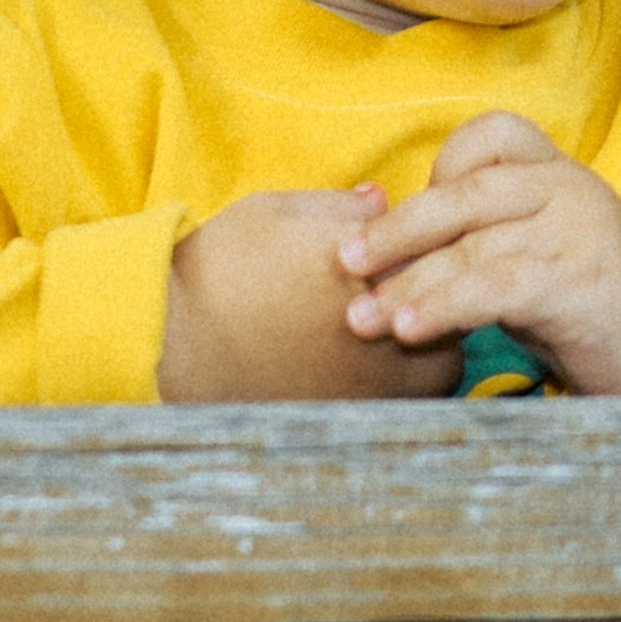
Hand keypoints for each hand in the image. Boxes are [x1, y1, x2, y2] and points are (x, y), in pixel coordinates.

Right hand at [160, 190, 462, 401]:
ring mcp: (368, 381)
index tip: (422, 253)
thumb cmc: (218, 269)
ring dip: (431, 351)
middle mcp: (380, 325)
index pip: (444, 253)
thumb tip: (382, 199)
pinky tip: (366, 376)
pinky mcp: (349, 421)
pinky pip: (406, 410)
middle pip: (453, 315)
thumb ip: (341, 206)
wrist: (167, 344)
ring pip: (442, 368)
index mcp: (370, 265)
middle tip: (414, 297)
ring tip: (392, 340)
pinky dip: (402, 394)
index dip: (439, 251)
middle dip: (445, 302)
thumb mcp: (275, 212)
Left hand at [335, 112, 620, 396]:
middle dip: (396, 229)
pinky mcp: (577, 281)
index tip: (406, 219)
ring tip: (361, 318)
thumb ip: (491, 239)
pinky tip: (410, 329)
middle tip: (344, 261)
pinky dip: (445, 306)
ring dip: (407, 284)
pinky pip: (496, 286)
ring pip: (472, 246)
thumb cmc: (598, 303)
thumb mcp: (546, 251)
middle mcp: (567, 188)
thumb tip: (397, 257)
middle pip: (466, 192)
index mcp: (559, 171)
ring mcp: (575, 231)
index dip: (442, 168)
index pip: (491, 136)